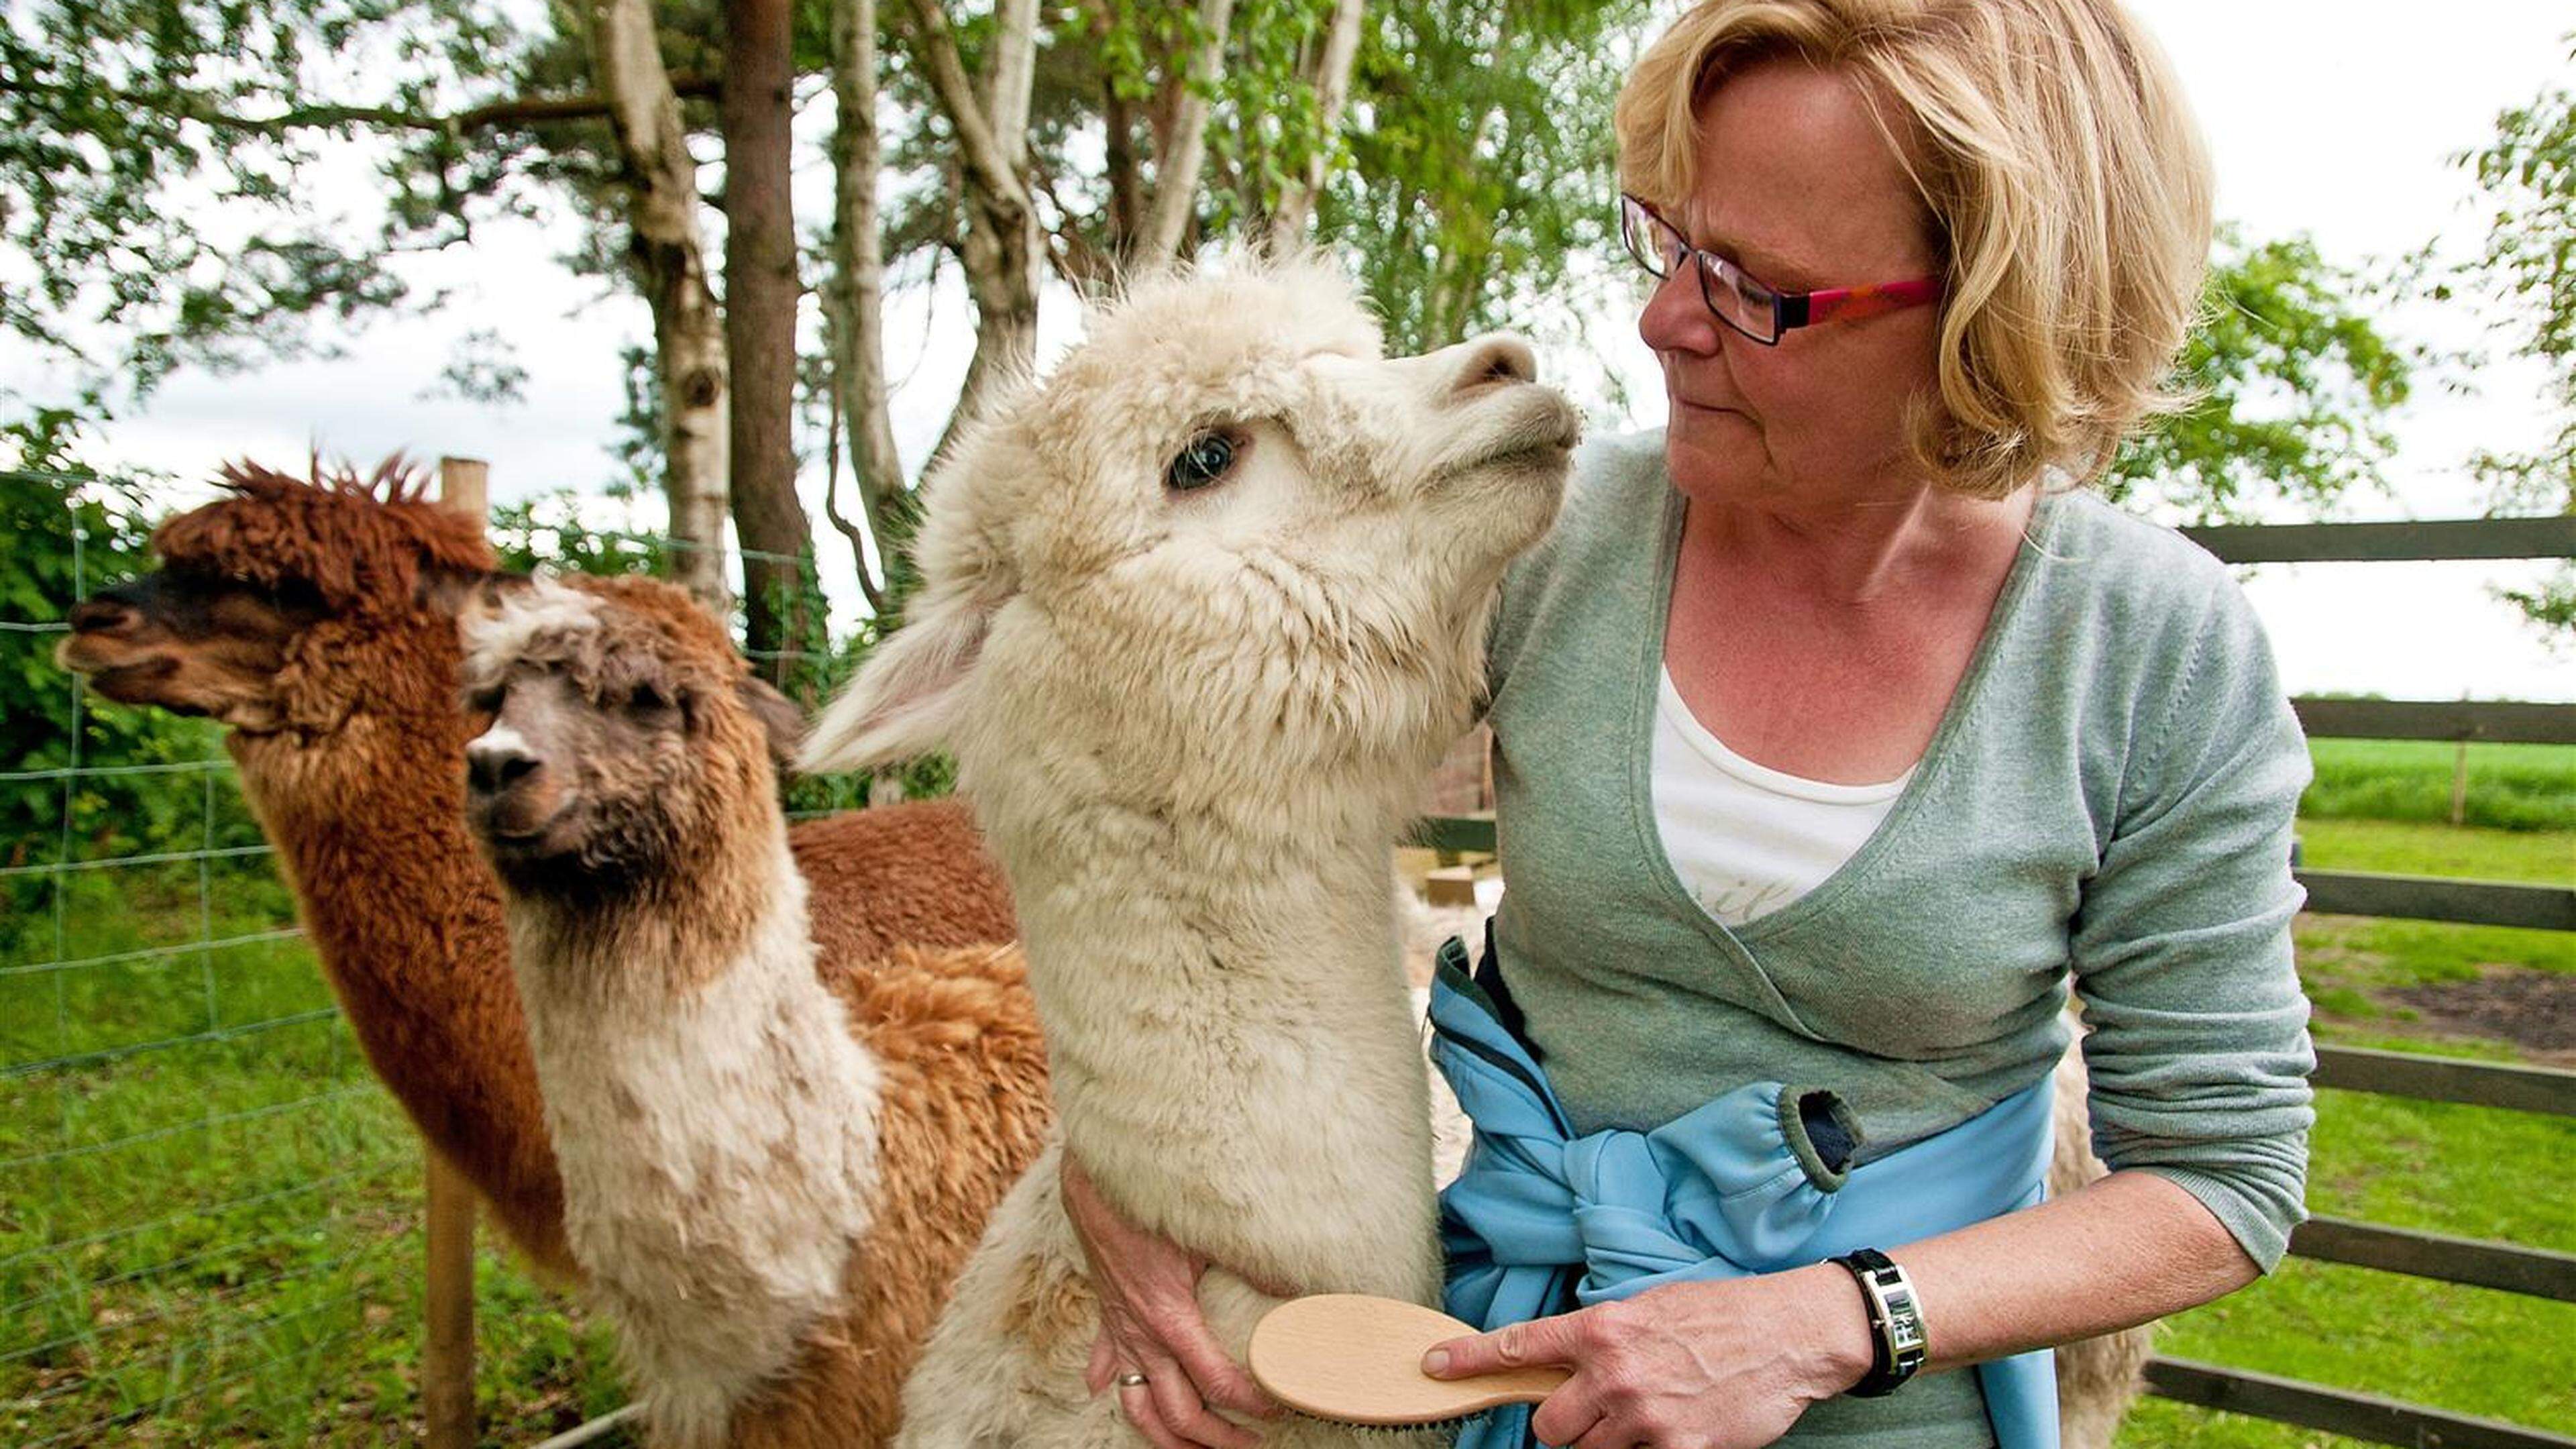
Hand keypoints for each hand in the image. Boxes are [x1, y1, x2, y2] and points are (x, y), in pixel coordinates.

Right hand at [1062, 1153, 1283, 1448]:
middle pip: (1176, 1413)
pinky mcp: (1108, 1318)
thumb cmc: (1152, 1205)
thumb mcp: (1207, 1233)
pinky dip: (1113, 1387)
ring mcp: (1120, 1331)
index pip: (1214, 1382)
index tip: (1278, 1406)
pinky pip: (1106, 1365)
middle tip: (1251, 1445)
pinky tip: (1110, 1395)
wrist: (1096, 1183)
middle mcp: (1141, 1336)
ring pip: (1136, 1406)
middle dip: (1214, 1439)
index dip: (1249, 1402)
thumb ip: (1254, 1262)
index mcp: (1169, 1320)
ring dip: (1165, 1436)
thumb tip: (1296, 1284)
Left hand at [1419, 1265, 1873, 1448]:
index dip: (1470, 1361)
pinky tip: (1672, 1431)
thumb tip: (1560, 1360)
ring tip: (1642, 1417)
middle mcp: (1615, 1375)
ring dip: (1604, 1443)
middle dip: (1563, 1425)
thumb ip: (1601, 1337)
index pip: (1520, 1346)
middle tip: (1593, 1411)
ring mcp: (1645, 1418)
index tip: (1434, 1367)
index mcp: (1603, 1330)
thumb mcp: (1648, 1309)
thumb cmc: (1719, 1315)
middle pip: (1548, 1428)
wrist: (1787, 1335)